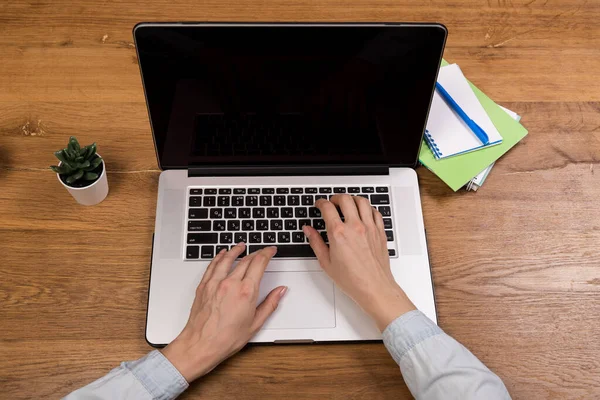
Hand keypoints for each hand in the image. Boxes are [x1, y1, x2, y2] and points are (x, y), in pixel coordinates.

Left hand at [161, 243, 286, 381]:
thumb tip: (280, 291)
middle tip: (261, 251)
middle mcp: (230, 283)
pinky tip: (222, 254)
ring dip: (236, 250)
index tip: (271, 250)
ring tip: (241, 246)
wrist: (201, 345)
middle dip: (256, 252)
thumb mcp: (255, 324)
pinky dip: (219, 257)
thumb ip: (270, 304)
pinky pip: (213, 265)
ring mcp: (215, 283)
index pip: (259, 263)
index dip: (267, 253)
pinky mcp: (204, 286)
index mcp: (246, 292)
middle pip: (245, 260)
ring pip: (227, 259)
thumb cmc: (226, 338)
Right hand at [303, 195, 414, 330]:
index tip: (319, 204)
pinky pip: (375, 212)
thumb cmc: (352, 280)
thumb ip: (316, 242)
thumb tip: (309, 230)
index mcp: (339, 233)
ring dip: (352, 199)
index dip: (321, 202)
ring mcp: (369, 228)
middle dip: (336, 197)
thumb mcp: (326, 262)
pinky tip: (363, 213)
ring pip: (362, 201)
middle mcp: (355, 227)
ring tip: (347, 204)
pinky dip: (367, 208)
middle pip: (345, 199)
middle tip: (332, 202)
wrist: (374, 288)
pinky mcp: (380, 232)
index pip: (327, 207)